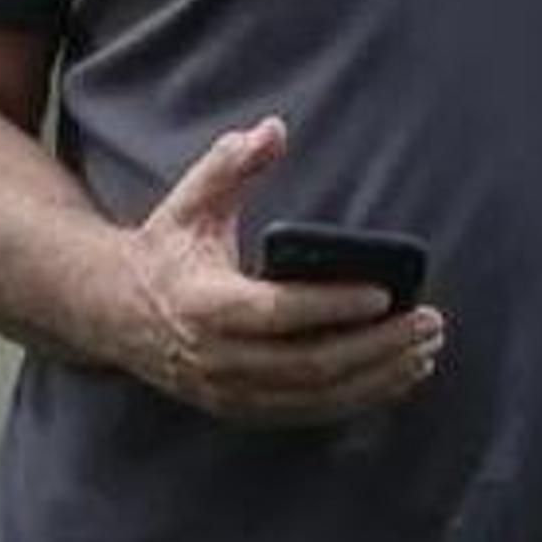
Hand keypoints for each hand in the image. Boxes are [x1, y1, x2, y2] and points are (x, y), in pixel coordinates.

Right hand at [114, 118, 441, 426]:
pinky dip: (357, 398)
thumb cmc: (165, 250)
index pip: (277, 312)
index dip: (332, 306)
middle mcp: (218, 358)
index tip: (384, 293)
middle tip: (427, 322)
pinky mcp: (242, 410)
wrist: (113, 313)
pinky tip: (396, 376)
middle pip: (310, 364)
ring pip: (315, 396)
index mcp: (205, 304)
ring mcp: (230, 392)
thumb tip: (273, 129)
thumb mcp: (190, 201)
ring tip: (425, 350)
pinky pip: (308, 412)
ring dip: (377, 377)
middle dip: (376, 346)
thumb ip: (230, 164)